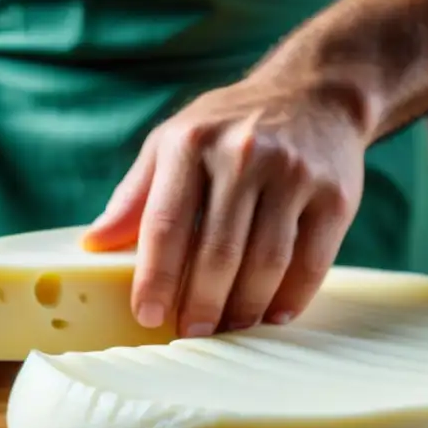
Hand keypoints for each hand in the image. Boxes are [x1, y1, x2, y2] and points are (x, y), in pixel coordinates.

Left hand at [83, 77, 365, 336]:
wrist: (316, 93)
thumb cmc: (230, 128)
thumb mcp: (173, 143)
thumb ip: (135, 195)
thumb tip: (93, 244)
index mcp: (192, 143)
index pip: (165, 224)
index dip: (155, 278)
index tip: (147, 316)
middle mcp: (243, 154)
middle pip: (217, 251)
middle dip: (201, 304)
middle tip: (191, 334)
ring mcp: (294, 174)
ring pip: (266, 263)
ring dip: (244, 308)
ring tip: (230, 329)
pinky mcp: (335, 196)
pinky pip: (310, 262)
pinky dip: (291, 298)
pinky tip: (273, 314)